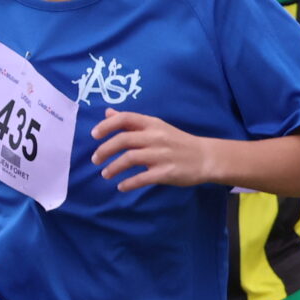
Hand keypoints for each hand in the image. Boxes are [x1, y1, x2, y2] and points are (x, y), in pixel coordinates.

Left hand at [91, 108, 212, 188]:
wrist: (206, 157)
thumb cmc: (177, 141)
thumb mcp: (156, 127)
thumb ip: (132, 121)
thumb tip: (107, 113)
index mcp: (152, 124)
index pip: (125, 118)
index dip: (106, 126)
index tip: (94, 135)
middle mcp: (156, 137)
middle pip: (123, 140)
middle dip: (104, 150)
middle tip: (95, 160)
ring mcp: (161, 155)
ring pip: (130, 158)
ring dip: (113, 168)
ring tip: (105, 174)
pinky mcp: (166, 172)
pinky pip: (142, 178)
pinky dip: (128, 183)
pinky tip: (121, 186)